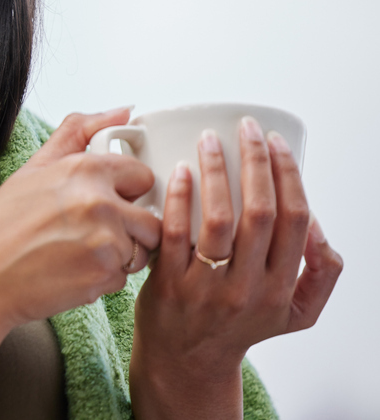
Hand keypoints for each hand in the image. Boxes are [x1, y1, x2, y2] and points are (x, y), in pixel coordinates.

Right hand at [0, 108, 161, 331]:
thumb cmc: (3, 225)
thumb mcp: (34, 167)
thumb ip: (79, 133)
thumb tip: (123, 110)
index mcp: (85, 168)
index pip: (142, 176)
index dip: (126, 192)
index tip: (104, 202)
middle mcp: (100, 201)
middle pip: (150, 219)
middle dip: (129, 230)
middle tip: (90, 235)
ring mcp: (106, 240)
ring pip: (140, 251)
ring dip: (117, 257)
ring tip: (76, 254)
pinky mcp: (105, 275)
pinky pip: (124, 277)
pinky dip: (102, 278)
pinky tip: (70, 272)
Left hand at [131, 117, 343, 418]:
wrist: (187, 361)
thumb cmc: (239, 325)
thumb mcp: (297, 312)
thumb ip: (321, 273)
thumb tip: (320, 225)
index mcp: (282, 287)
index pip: (294, 219)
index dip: (288, 175)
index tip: (276, 143)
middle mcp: (249, 287)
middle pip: (260, 213)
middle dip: (256, 162)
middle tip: (247, 129)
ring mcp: (208, 287)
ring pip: (218, 220)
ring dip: (216, 172)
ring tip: (210, 139)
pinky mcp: (169, 284)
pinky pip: (175, 234)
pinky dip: (179, 198)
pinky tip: (180, 170)